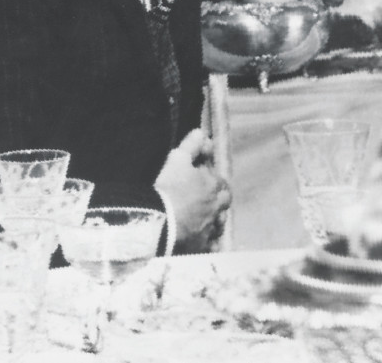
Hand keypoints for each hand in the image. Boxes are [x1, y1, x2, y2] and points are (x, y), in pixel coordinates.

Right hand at [154, 129, 230, 250]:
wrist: (157, 223)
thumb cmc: (168, 189)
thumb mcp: (177, 160)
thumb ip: (191, 146)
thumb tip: (202, 133)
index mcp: (213, 186)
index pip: (220, 181)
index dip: (213, 180)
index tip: (203, 181)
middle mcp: (215, 208)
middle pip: (224, 202)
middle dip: (219, 199)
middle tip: (207, 200)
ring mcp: (209, 229)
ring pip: (219, 224)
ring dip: (215, 220)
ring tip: (204, 220)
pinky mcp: (200, 247)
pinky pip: (210, 246)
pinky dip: (209, 244)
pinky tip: (203, 243)